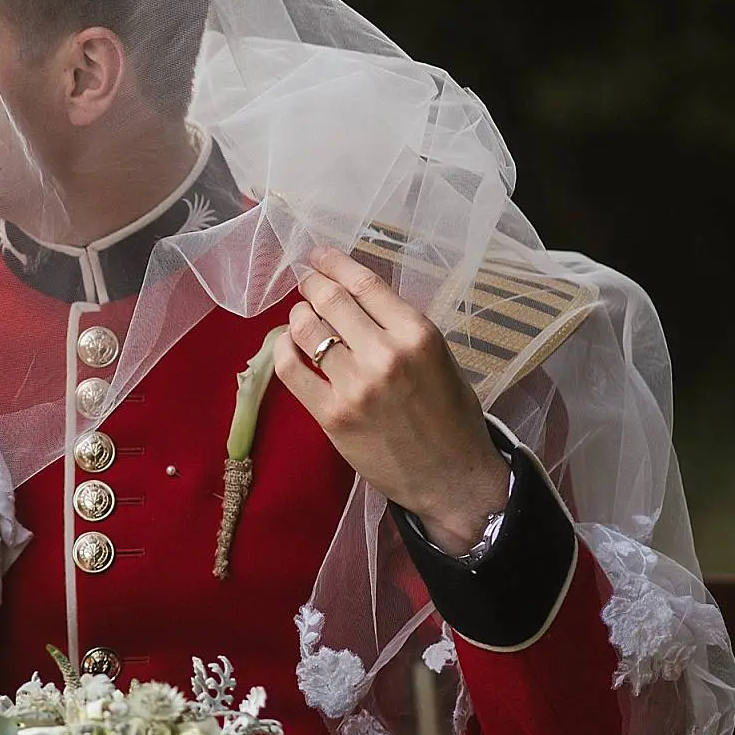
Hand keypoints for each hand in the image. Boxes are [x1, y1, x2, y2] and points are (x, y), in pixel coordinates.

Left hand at [276, 247, 509, 553]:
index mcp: (417, 334)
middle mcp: (385, 354)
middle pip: (331, 300)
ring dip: (298, 316)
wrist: (451, 477)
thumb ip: (399, 328)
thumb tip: (355, 297)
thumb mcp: (438, 358)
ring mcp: (355, 386)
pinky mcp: (332, 415)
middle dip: (312, 285)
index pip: (365, 283)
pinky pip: (291, 371)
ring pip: (307, 330)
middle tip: (306, 281)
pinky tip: (288, 346)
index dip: (334, 264)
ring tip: (301, 315)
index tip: (318, 257)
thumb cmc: (449, 416)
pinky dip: (283, 351)